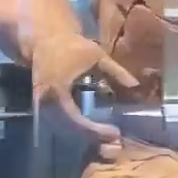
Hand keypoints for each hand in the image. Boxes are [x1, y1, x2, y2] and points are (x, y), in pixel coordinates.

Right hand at [31, 35, 138, 150]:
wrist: (46, 39)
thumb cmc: (72, 46)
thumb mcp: (97, 56)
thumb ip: (116, 72)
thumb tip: (136, 85)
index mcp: (58, 90)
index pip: (75, 119)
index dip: (95, 129)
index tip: (114, 132)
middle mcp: (47, 102)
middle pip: (69, 130)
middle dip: (91, 137)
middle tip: (112, 138)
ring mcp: (42, 105)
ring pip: (63, 128)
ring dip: (83, 134)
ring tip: (105, 136)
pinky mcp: (43, 105)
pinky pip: (59, 121)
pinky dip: (75, 126)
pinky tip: (92, 127)